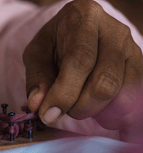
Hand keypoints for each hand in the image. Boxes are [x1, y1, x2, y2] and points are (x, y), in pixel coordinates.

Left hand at [23, 0, 142, 132]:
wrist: (79, 34)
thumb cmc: (55, 44)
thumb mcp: (37, 55)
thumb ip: (37, 78)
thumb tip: (37, 106)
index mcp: (84, 20)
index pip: (79, 61)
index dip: (64, 94)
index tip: (48, 114)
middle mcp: (114, 32)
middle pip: (104, 83)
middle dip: (80, 107)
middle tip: (65, 109)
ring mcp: (132, 51)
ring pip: (120, 96)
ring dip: (95, 111)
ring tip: (80, 104)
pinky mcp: (139, 68)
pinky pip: (131, 101)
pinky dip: (112, 114)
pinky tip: (96, 108)